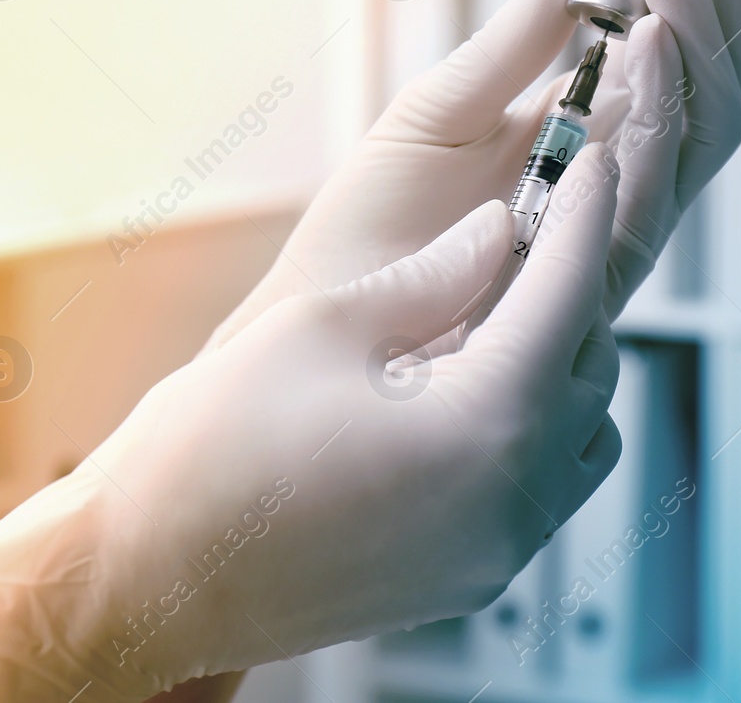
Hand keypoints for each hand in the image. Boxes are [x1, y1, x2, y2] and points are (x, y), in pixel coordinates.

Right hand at [0, 147, 622, 702]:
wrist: (148, 578)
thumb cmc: (211, 452)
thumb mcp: (318, 328)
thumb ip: (430, 277)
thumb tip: (495, 234)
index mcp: (484, 426)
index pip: (568, 294)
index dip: (584, 214)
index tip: (592, 162)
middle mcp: (510, 501)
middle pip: (590, 365)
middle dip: (570, 287)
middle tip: (535, 226)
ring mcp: (493, 552)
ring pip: (581, 436)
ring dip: (557, 364)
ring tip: (497, 311)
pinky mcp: (466, 578)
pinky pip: (541, 489)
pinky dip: (530, 427)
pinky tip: (468, 388)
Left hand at [203, 0, 740, 348]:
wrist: (323, 322)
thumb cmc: (374, 226)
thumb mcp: (443, 105)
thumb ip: (521, 31)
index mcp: (586, 135)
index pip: (679, 41)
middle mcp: (616, 179)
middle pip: (712, 76)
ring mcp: (612, 224)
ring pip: (703, 124)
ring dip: (701, 30)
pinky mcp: (590, 271)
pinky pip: (651, 180)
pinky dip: (656, 102)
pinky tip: (648, 32)